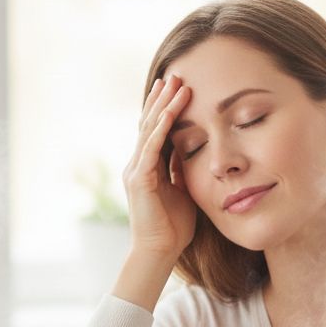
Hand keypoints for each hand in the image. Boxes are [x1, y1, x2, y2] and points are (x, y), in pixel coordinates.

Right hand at [122, 73, 197, 261]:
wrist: (159, 252)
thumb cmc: (173, 228)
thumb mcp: (182, 192)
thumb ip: (181, 172)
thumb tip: (190, 153)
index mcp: (148, 169)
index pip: (155, 132)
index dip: (165, 109)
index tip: (177, 89)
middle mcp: (138, 165)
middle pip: (149, 124)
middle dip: (162, 99)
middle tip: (175, 75)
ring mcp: (136, 171)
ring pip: (149, 130)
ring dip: (163, 106)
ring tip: (176, 84)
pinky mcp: (139, 180)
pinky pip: (151, 148)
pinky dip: (161, 128)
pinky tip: (170, 112)